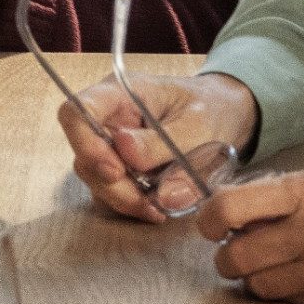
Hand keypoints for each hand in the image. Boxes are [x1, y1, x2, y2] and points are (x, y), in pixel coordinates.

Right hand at [57, 70, 258, 221]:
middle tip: (147, 201)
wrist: (227, 116)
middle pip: (84, 155)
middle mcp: (109, 120)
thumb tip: (127, 155)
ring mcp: (113, 146)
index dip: (84, 144)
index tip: (115, 171)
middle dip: (112, 185)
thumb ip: (164, 141)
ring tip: (157, 208)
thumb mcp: (197, 122)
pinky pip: (114, 192)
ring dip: (124, 199)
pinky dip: (133, 205)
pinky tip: (157, 208)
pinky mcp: (123, 169)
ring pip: (97, 179)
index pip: (76, 112)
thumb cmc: (212, 108)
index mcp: (120, 94)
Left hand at [193, 170, 303, 303]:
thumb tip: (240, 210)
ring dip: (257, 278)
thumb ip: (289, 194)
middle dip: (229, 256)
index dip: (210, 220)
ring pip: (257, 286)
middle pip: (235, 256)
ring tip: (279, 264)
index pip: (230, 209)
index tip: (212, 225)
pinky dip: (289, 293)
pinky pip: (289, 302)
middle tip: (239, 250)